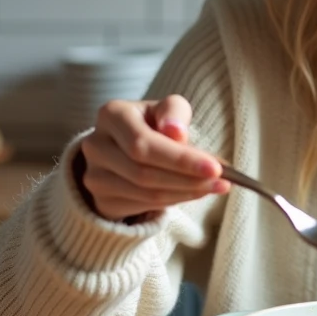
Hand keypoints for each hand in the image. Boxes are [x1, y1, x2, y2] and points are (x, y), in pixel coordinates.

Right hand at [77, 94, 229, 222]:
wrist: (123, 149)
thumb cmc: (152, 124)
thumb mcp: (165, 110)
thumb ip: (174, 113)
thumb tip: (176, 132)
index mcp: (111, 115)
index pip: (144, 143)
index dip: (180, 159)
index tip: (215, 167)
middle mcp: (95, 145)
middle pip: (143, 171)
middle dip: (187, 178)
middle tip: (221, 180)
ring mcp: (95, 176)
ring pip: (146, 192)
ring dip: (186, 192)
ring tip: (215, 186)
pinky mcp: (101, 200)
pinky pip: (144, 205)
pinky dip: (175, 200)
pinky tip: (195, 192)